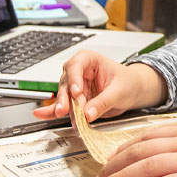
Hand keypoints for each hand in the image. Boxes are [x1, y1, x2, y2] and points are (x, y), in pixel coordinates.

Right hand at [33, 50, 167, 121]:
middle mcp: (79, 72)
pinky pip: (63, 106)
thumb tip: (88, 113)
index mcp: (90, 60)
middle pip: (67, 82)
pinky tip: (42, 114)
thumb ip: (103, 102)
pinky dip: (52, 111)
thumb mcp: (120, 90)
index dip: (74, 78)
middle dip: (66, 97)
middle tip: (66, 109)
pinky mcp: (75, 101)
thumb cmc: (128, 82)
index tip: (76, 92)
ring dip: (63, 107)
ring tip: (64, 115)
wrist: (133, 90)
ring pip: (64, 96)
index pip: (76, 65)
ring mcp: (75, 86)